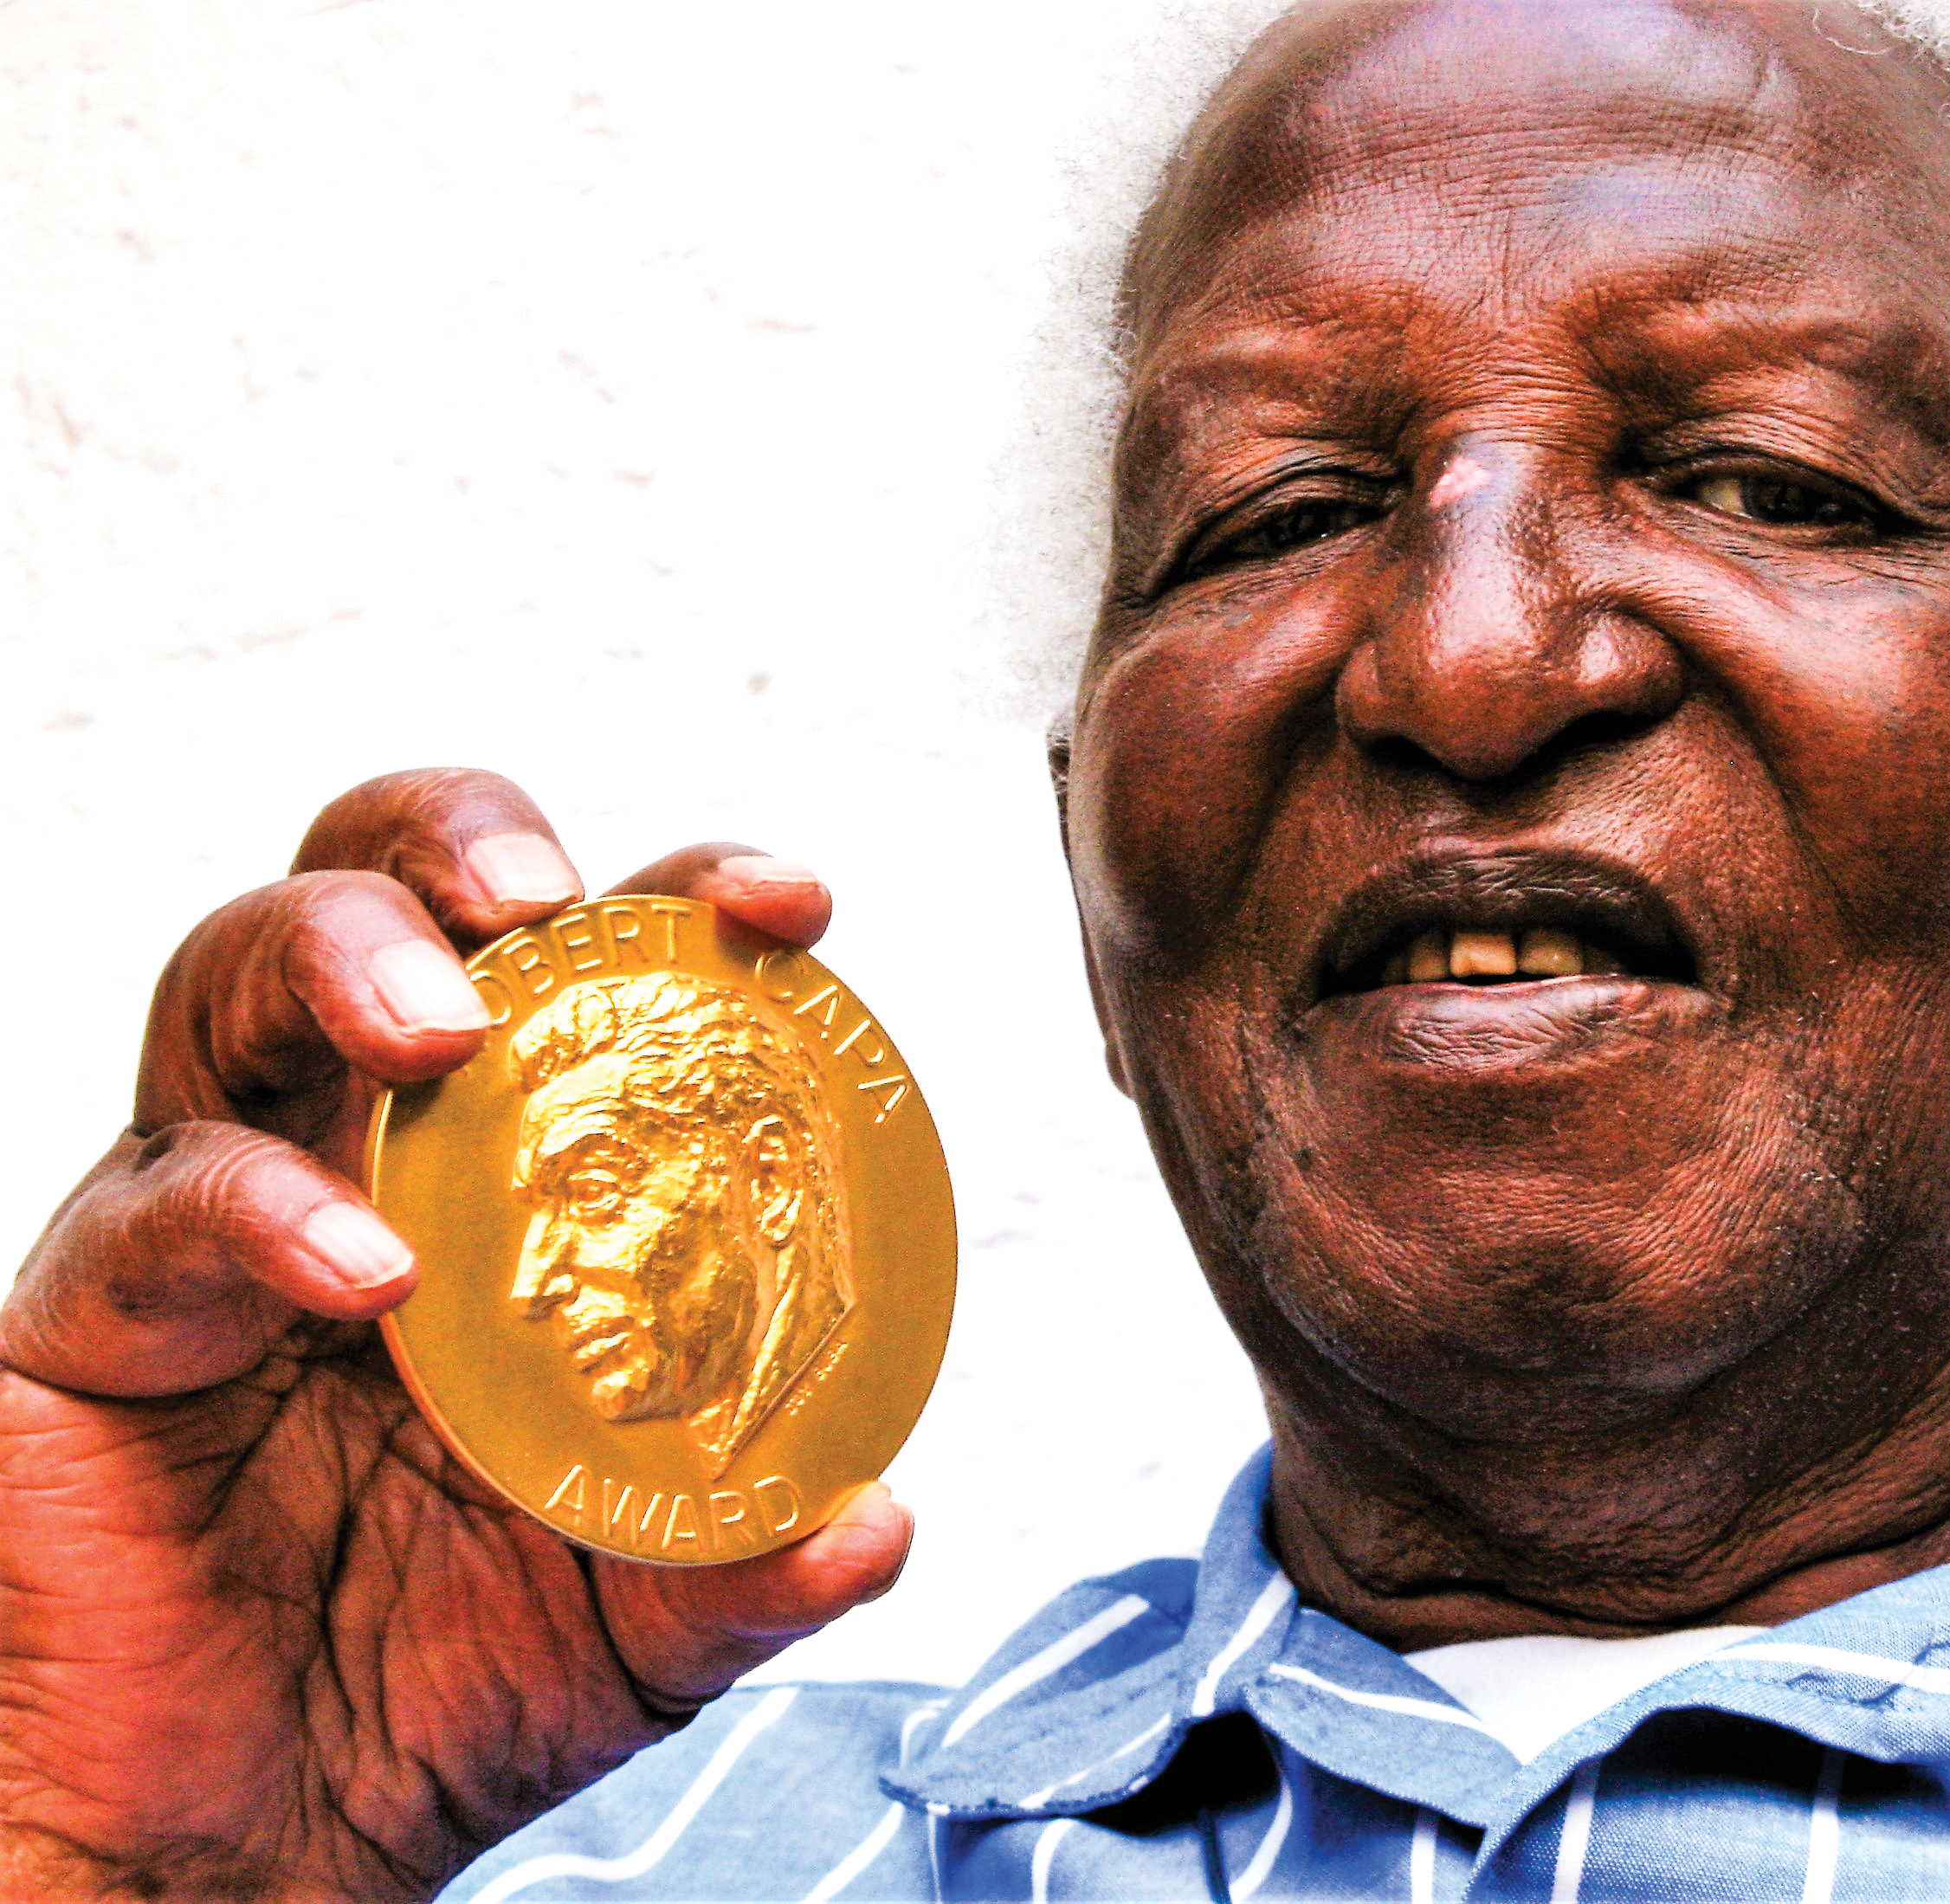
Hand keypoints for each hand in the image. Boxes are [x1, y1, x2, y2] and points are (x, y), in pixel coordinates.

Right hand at [0, 770, 914, 1899]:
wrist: (233, 1850)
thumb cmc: (433, 1695)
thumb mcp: (637, 1633)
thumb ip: (748, 1566)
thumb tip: (879, 1522)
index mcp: (513, 1196)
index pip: (593, 988)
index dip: (684, 908)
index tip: (792, 905)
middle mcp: (359, 1162)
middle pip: (378, 896)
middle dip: (457, 837)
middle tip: (543, 888)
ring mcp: (212, 1222)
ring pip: (227, 981)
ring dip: (340, 955)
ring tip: (437, 1025)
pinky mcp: (91, 1316)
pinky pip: (154, 1209)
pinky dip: (260, 1212)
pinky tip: (369, 1271)